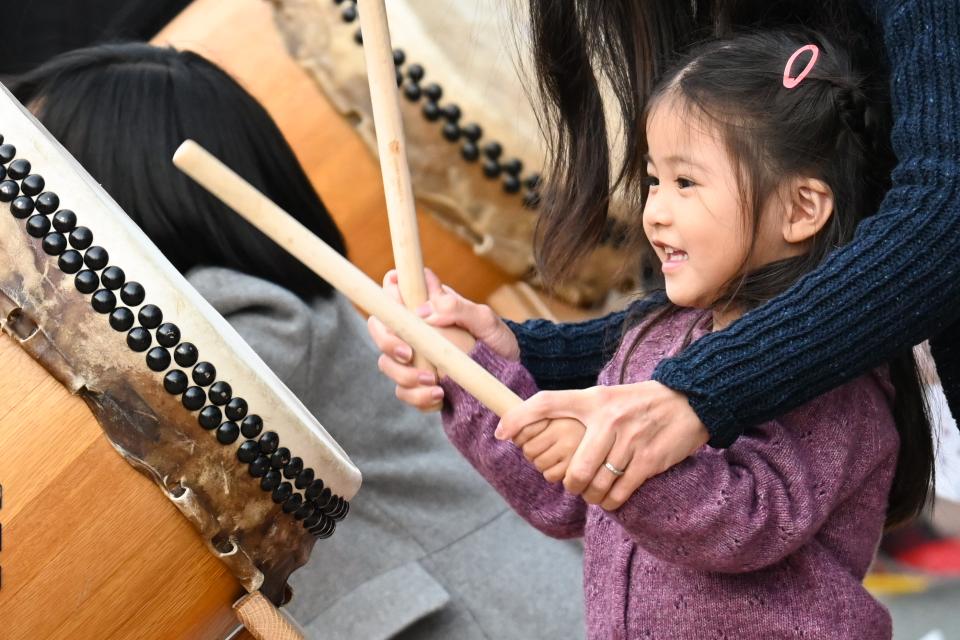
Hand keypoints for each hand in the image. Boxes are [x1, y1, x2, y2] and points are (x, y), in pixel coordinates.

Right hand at [367, 268, 519, 409]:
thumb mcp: (484, 318)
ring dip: (405, 376)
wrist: (511, 370)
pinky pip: (405, 392)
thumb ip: (456, 307)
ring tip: (434, 382)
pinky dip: (418, 398)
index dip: (385, 298)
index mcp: (426, 308)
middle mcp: (415, 332)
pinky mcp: (420, 384)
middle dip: (388, 344)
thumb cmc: (497, 337)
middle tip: (409, 355)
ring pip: (387, 365)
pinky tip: (440, 397)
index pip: (391, 294)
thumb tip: (422, 312)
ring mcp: (415, 359)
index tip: (399, 312)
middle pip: (380, 331)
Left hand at [497, 381, 708, 509]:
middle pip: (575, 469)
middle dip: (571, 484)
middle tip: (573, 484)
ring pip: (597, 484)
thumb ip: (576, 411)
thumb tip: (539, 432)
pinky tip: (612, 496)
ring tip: (594, 492)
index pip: (547, 402)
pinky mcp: (650, 460)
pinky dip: (612, 501)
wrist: (689, 399)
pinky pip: (620, 492)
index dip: (520, 418)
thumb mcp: (604, 396)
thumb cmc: (637, 402)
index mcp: (592, 399)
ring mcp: (630, 440)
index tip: (501, 433)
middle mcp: (608, 418)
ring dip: (592, 496)